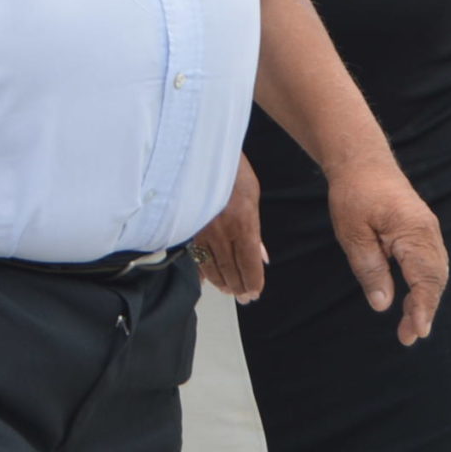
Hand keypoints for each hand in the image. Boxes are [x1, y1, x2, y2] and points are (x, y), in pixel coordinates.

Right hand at [191, 156, 267, 301]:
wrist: (204, 153)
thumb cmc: (233, 171)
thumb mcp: (253, 197)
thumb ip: (256, 232)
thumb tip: (261, 257)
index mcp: (241, 224)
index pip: (248, 263)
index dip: (252, 281)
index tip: (255, 292)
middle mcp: (221, 232)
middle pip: (229, 269)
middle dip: (238, 286)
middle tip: (244, 298)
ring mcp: (202, 230)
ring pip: (211, 266)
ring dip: (221, 282)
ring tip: (228, 291)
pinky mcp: (189, 227)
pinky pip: (196, 255)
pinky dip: (203, 270)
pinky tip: (207, 280)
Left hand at [325, 161, 445, 345]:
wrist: (363, 162)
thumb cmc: (354, 194)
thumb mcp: (353, 233)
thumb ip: (369, 268)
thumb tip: (383, 305)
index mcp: (413, 232)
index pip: (425, 278)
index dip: (422, 308)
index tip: (416, 332)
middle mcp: (428, 233)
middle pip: (435, 280)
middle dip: (424, 311)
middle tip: (407, 338)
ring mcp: (428, 232)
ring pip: (435, 274)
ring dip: (424, 301)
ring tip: (408, 328)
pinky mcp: (422, 232)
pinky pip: (429, 264)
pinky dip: (424, 286)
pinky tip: (411, 302)